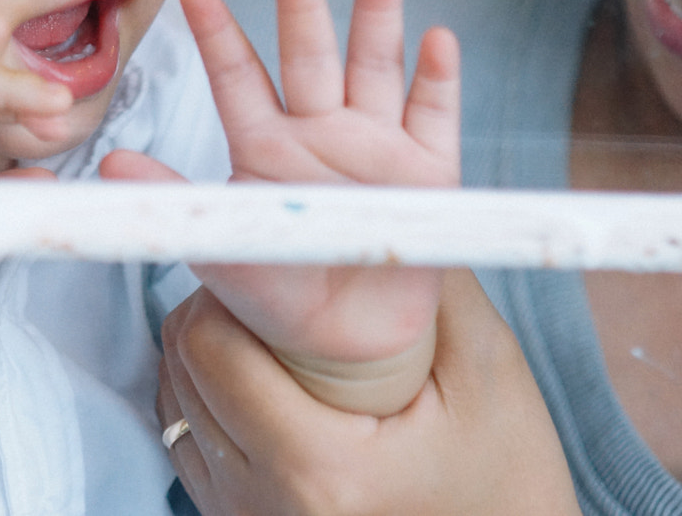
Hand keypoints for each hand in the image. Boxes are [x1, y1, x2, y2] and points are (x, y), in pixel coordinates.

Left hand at [148, 0, 460, 392]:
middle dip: (302, 7)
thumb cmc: (271, 282)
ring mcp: (376, 142)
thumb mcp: (216, 241)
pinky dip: (437, 79)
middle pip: (310, 56)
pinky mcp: (429, 171)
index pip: (237, 78)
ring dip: (378, 17)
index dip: (217, 35)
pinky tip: (438, 39)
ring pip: (376, 66)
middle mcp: (319, 127)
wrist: (342, 340)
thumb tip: (107, 168)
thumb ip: (169, 199)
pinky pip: (434, 116)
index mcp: (263, 141)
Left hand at [154, 276, 580, 515]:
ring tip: (284, 338)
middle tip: (286, 290)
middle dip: (223, 305)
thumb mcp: (486, 370)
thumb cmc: (507, 486)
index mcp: (318, 468)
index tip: (273, 259)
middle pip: (182, 359)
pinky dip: (215, 392)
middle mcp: (261, 502)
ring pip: (174, 393)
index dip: (233, 281)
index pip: (209, 342)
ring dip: (216, 347)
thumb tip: (363, 196)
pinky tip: (273, 382)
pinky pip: (186, 434)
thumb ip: (424, 279)